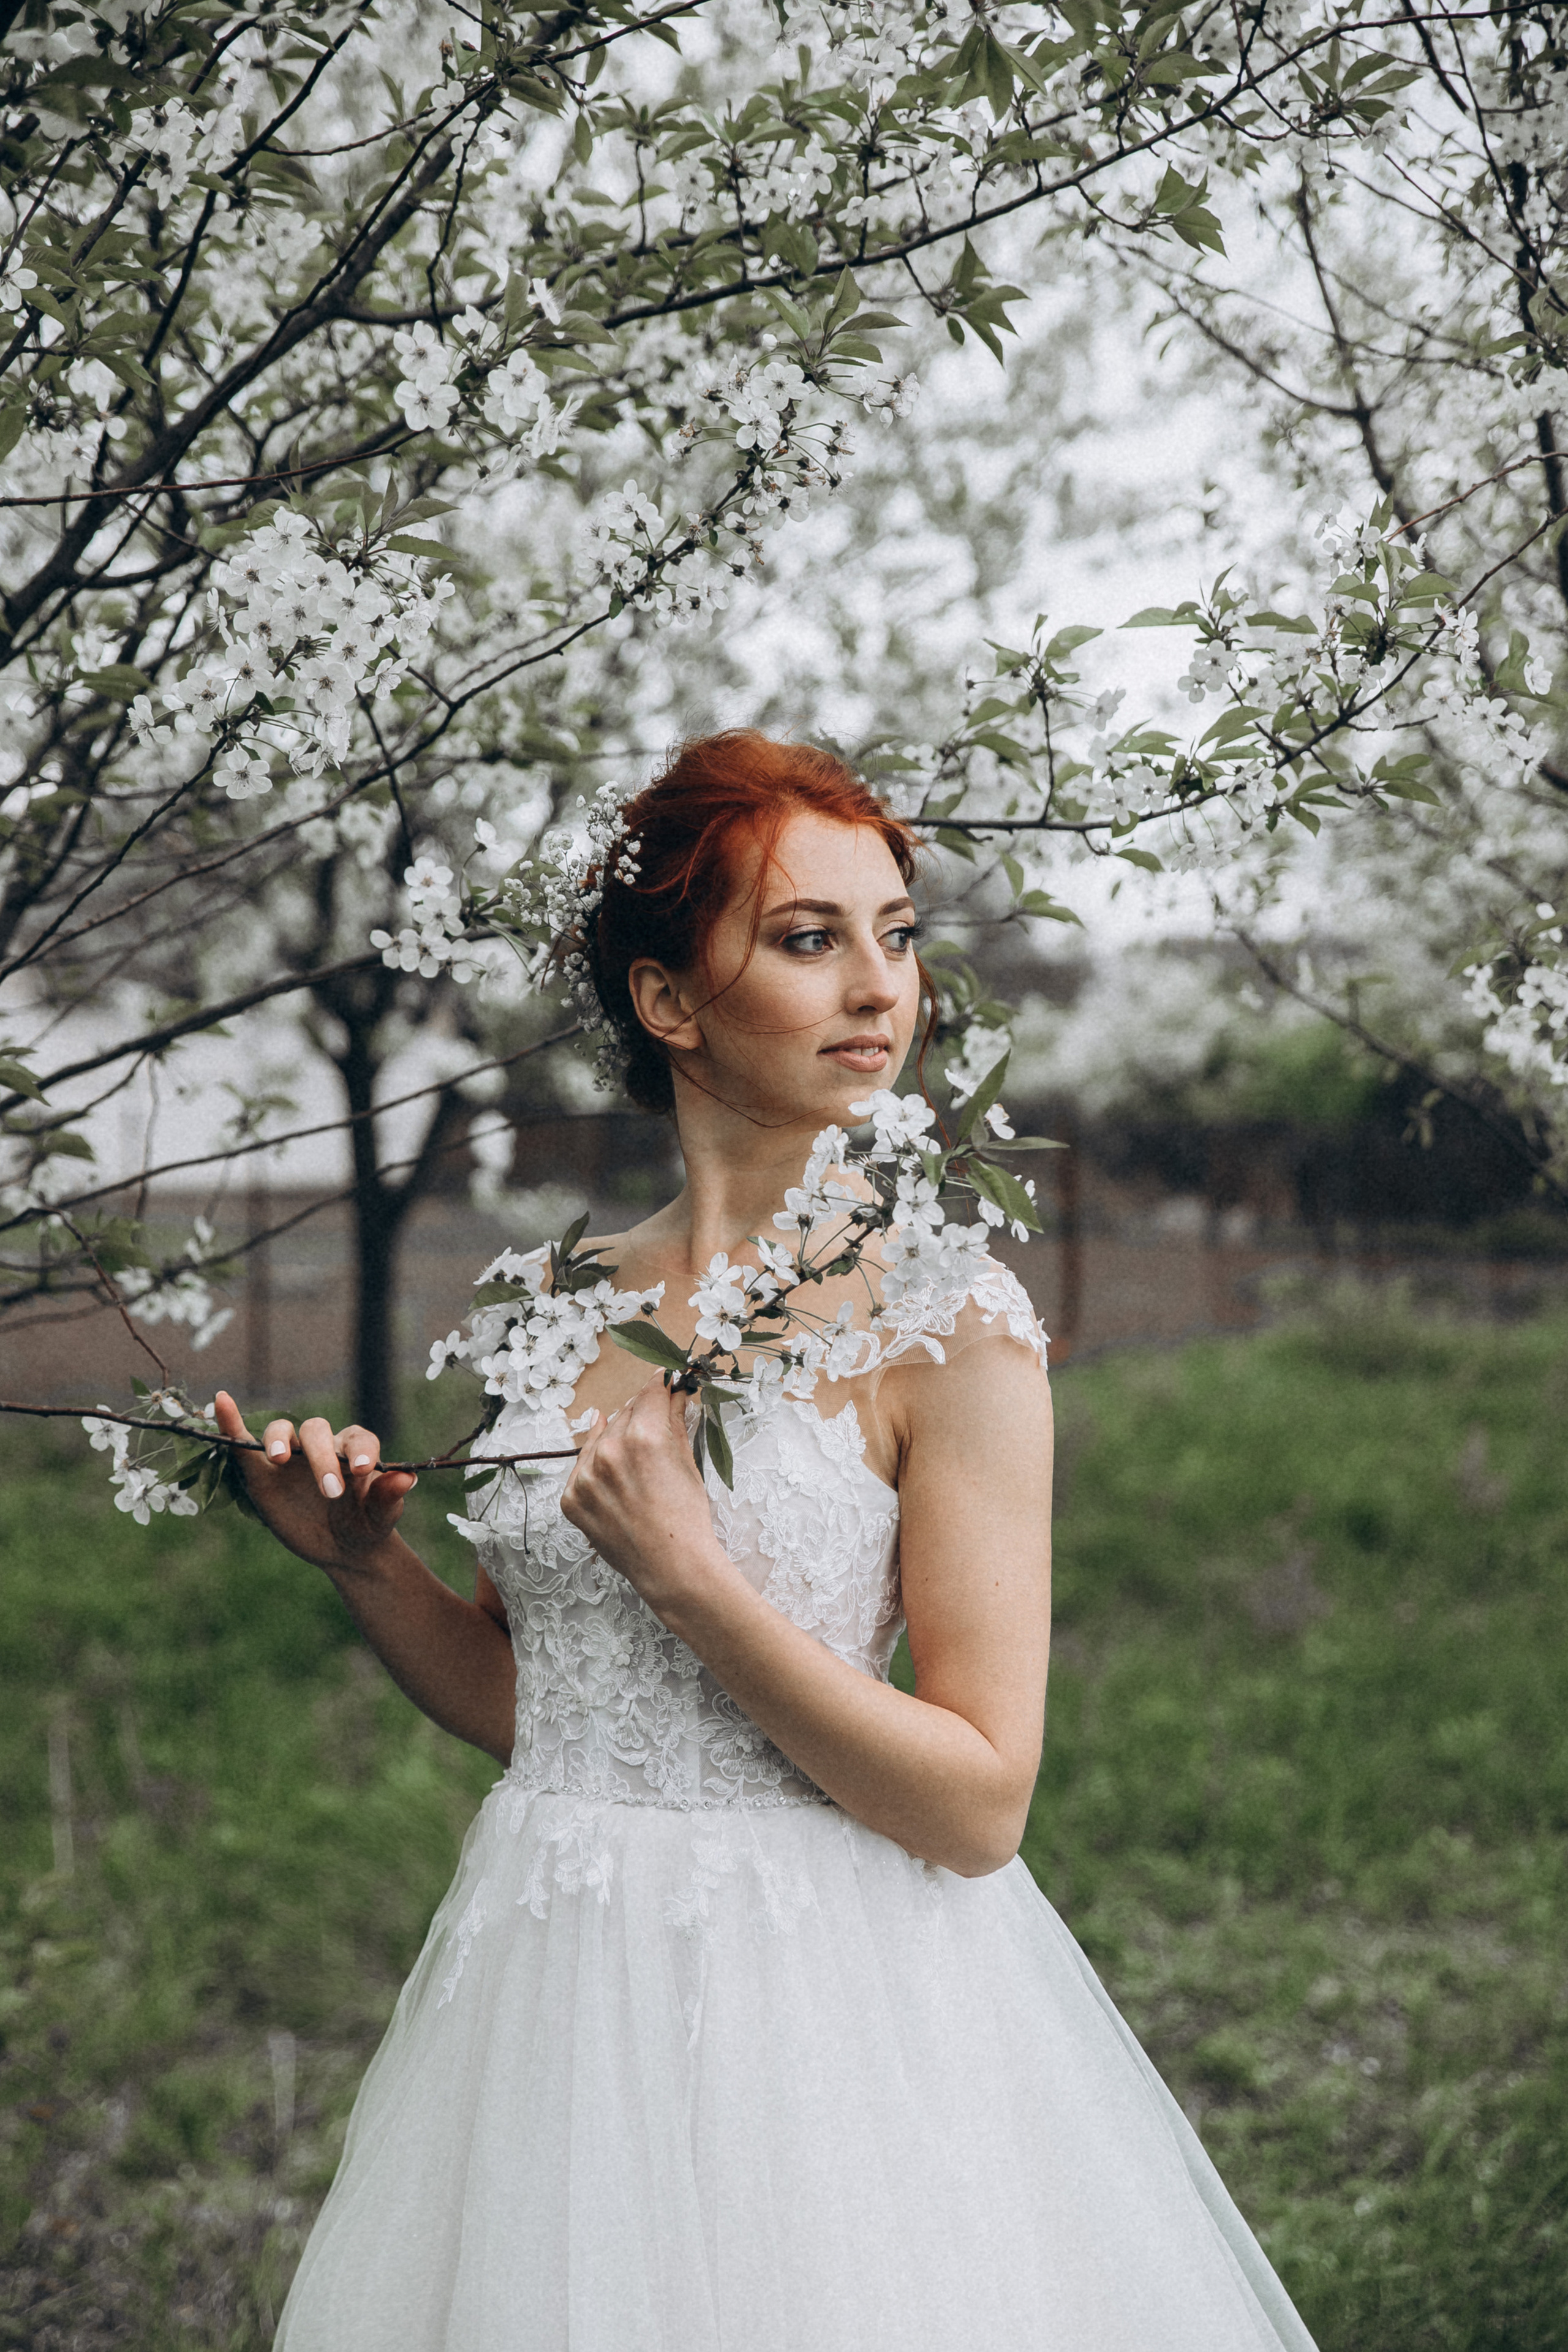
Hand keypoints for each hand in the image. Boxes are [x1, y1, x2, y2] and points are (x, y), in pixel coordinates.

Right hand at [213, 1391, 416, 1575]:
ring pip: (282, 1430)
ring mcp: (291, 1456)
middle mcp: (322, 1445)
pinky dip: (231, 1422)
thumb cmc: (366, 1525)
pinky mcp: (262, 1472)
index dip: (360, 1449)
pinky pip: (244, 1443)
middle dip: (322, 1458)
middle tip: (330, 1491)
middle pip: (317, 1432)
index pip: (358, 1438)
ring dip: (279, 1439)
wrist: (343, 1548)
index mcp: (355, 1450)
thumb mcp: (380, 1517)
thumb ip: (389, 1497)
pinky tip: (221, 1401)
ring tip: (279, 1458)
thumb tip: (408, 1478)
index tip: (361, 1470)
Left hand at [560, 1381, 722, 1609]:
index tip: (663, 1381)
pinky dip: (597, 1469)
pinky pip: (582, 1469)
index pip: (649, 1393)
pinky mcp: (571, 1499)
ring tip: (637, 1461)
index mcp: (644, 1437)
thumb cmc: (687, 1519)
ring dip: (616, 1440)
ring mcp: (585, 1477)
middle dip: (640, 1415)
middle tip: (654, 1423)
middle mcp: (609, 1452)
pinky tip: (615, 1478)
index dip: (659, 1385)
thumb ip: (674, 1423)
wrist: (672, 1568)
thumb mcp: (686, 1463)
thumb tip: (674, 1394)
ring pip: (600, 1439)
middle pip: (624, 1413)